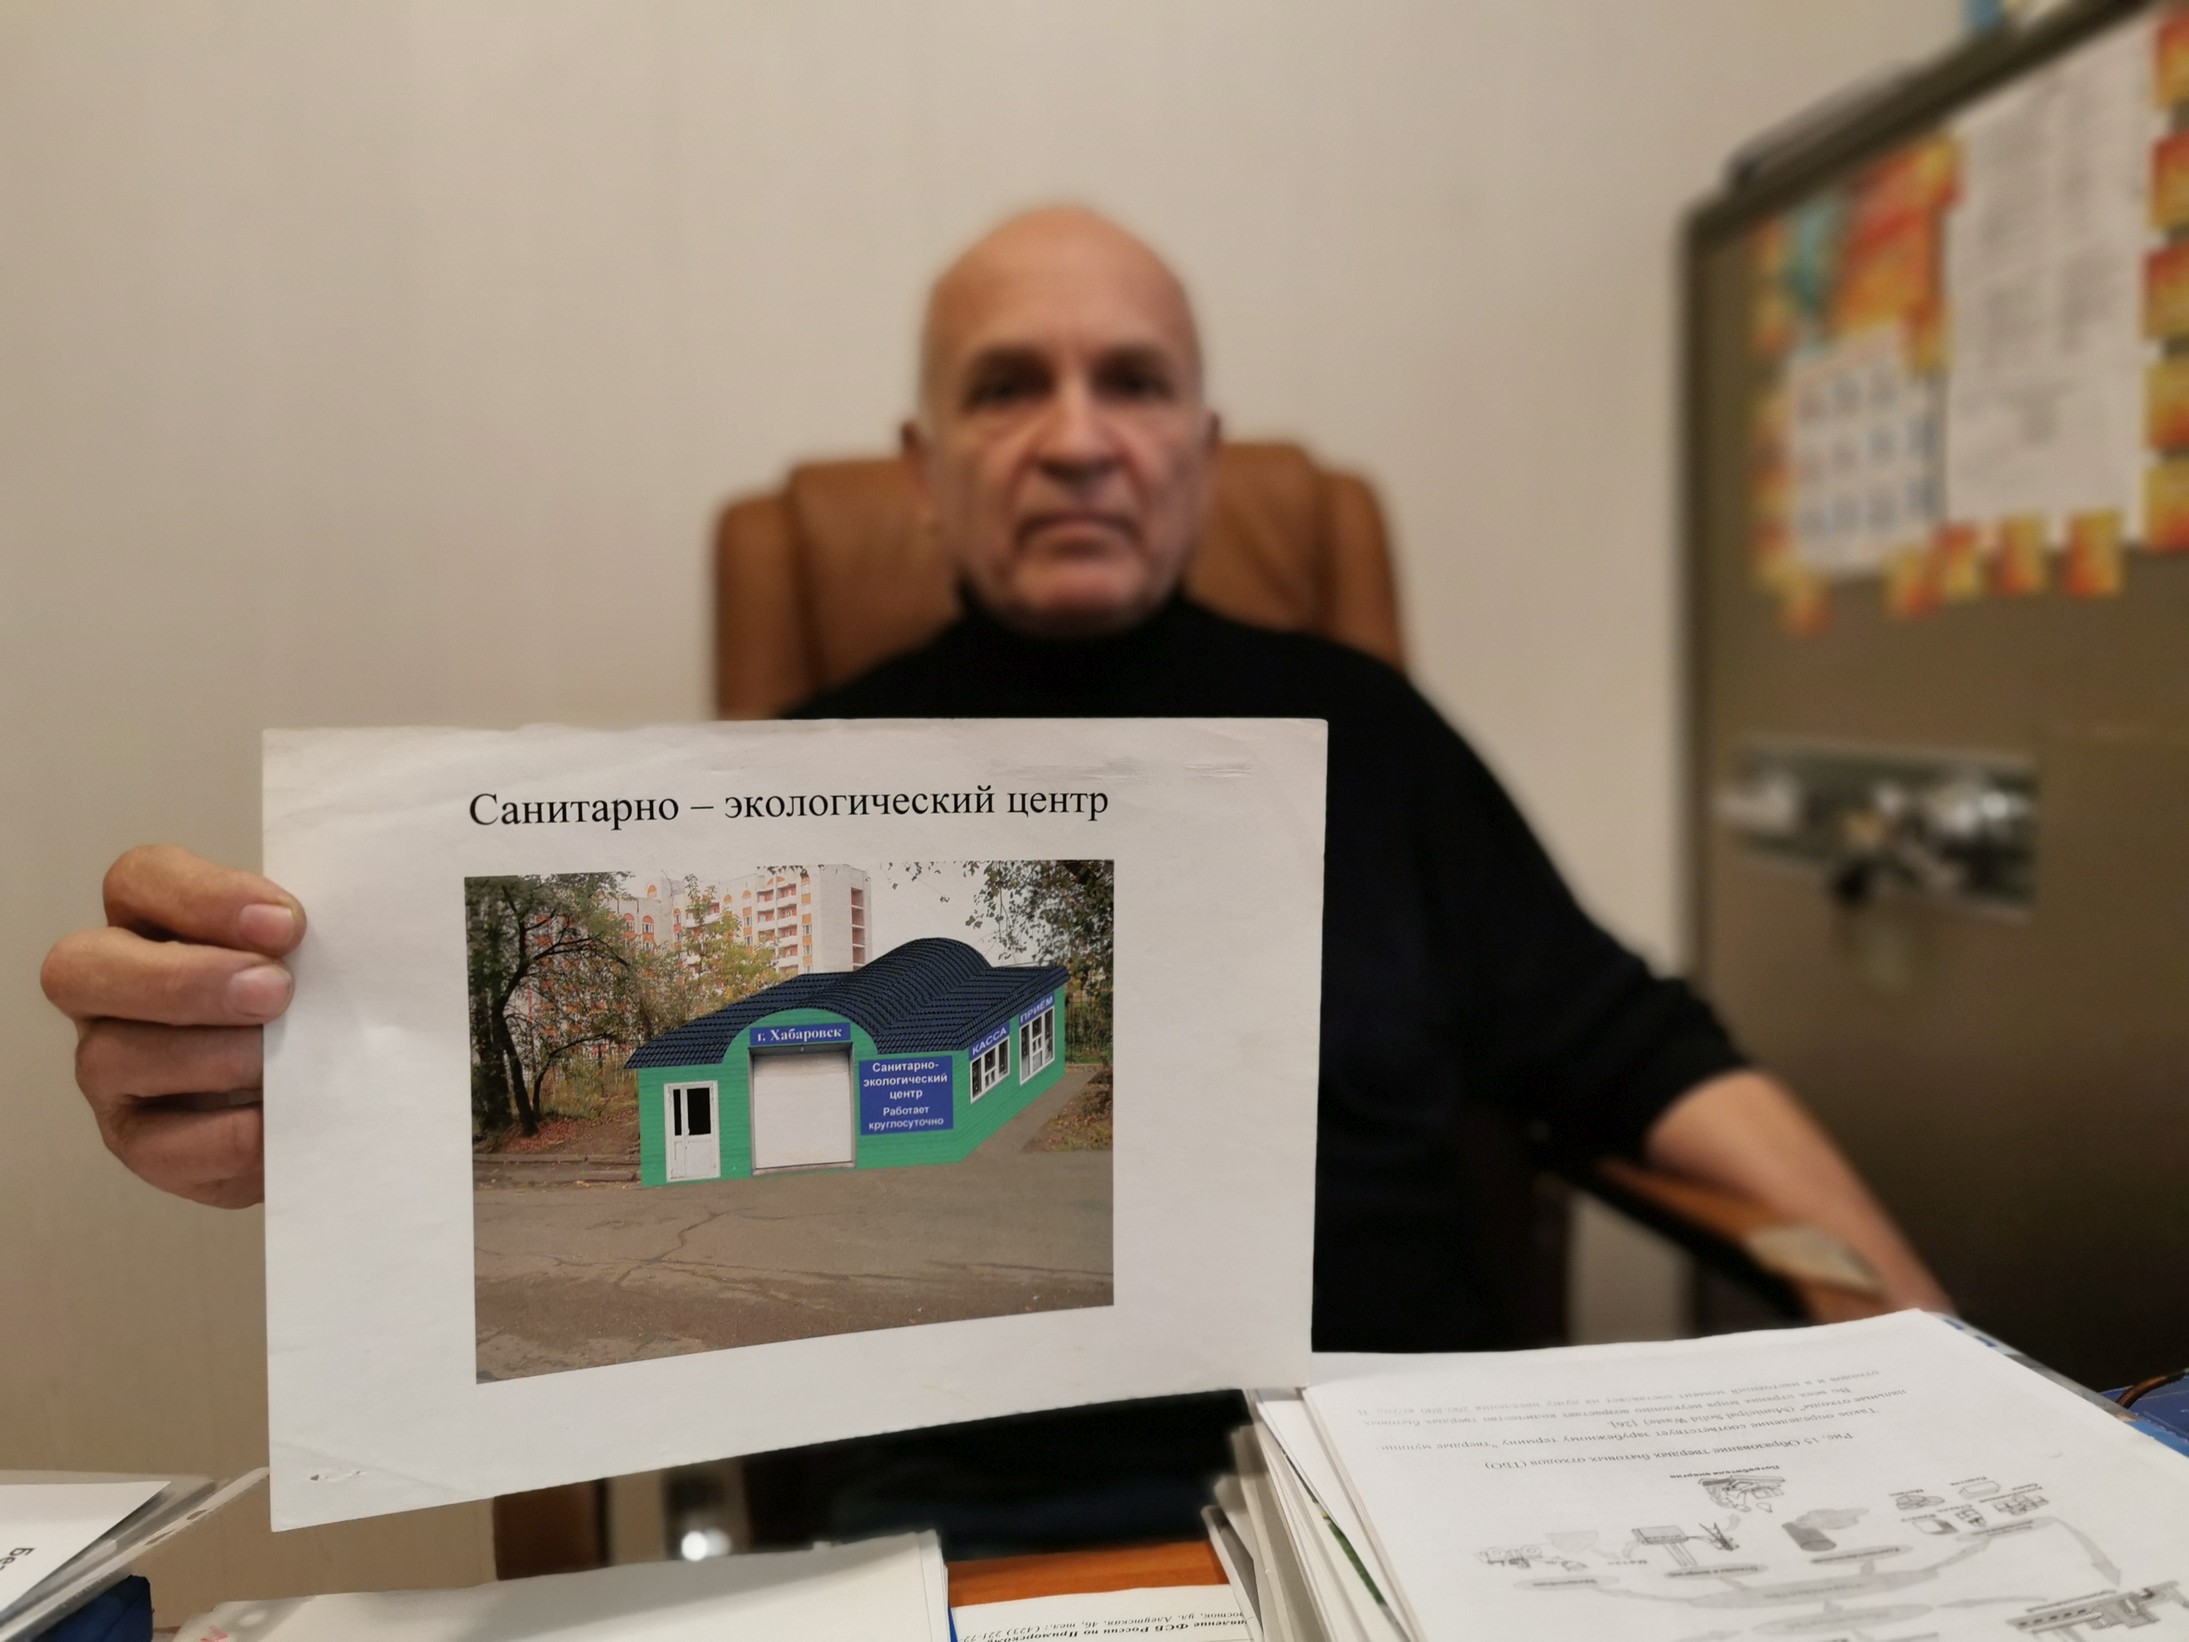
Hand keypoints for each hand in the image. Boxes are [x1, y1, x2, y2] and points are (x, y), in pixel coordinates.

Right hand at [40, 846, 305, 1207]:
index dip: (205, 897)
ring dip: (210, 1057)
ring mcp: (110, 1069)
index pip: (140, 880)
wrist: (329, 1097)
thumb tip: (341, 941)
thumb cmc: (312, 1004)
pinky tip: (275, 1124)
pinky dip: (224, 1136)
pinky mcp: (138, 1141)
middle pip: (83, 966)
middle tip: (276, 993)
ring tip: (280, 1064)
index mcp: (151, 923)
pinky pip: (156, 1144)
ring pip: (112, 1056)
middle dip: (183, 979)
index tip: (289, 925)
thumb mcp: (313, 959)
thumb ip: (309, 940)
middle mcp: (111, 992)